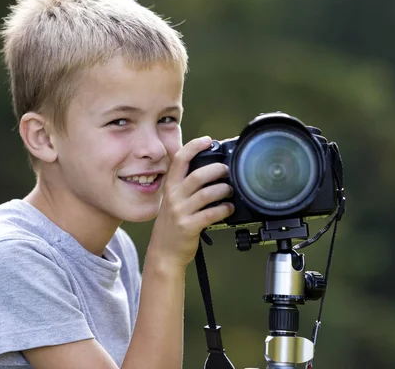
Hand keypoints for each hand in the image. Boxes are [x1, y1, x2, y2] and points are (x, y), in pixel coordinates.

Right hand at [149, 136, 234, 268]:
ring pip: (206, 194)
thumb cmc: (172, 226)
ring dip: (223, 189)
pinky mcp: (189, 227)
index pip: (180, 160)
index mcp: (170, 187)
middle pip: (196, 175)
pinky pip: (210, 214)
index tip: (208, 140)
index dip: (194, 146)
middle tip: (227, 170)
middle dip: (216, 169)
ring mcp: (180, 212)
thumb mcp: (172, 201)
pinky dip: (224, 209)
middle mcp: (173, 197)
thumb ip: (185, 187)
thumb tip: (208, 171)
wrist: (164, 252)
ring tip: (230, 190)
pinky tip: (229, 208)